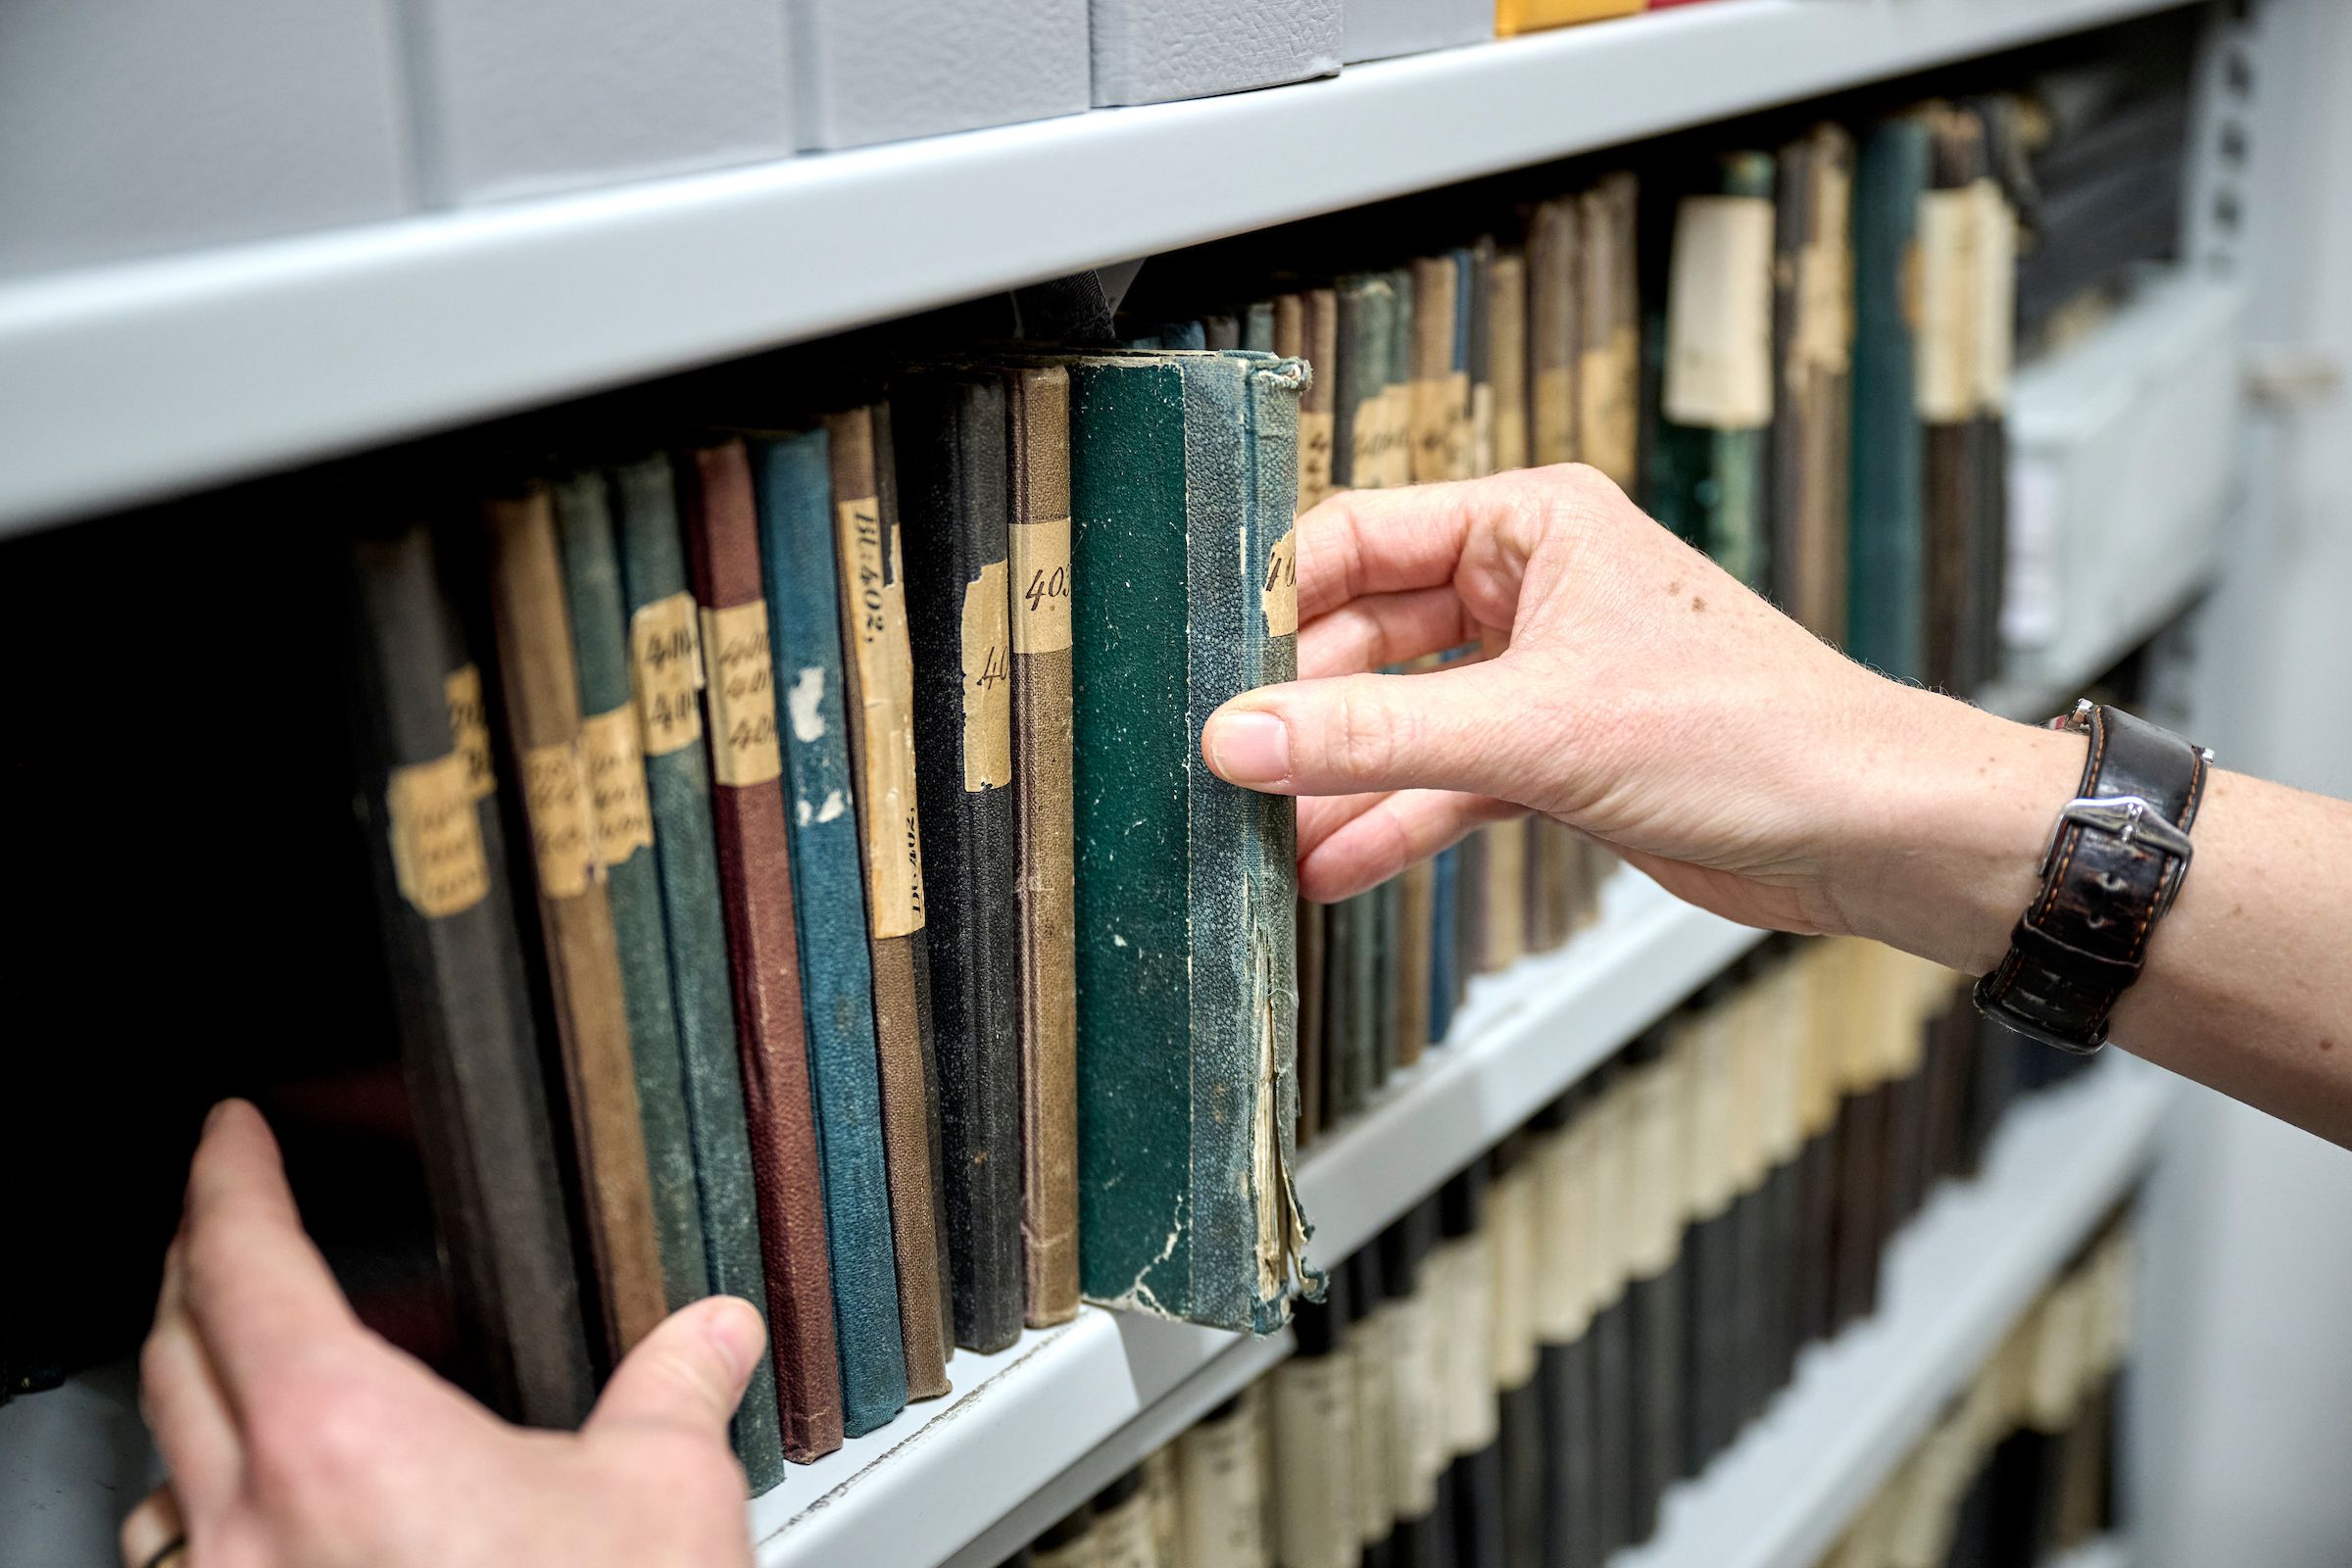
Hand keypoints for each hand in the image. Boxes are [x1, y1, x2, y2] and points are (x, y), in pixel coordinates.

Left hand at [122, 1101, 761, 1567]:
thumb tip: (716, 1332)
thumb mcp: (661, 1496)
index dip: (229, 1180)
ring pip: (158, 1477)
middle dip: (195, 1269)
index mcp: (340, 1439)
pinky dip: (204, 1521)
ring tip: (241, 1379)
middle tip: (230, 1222)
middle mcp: (251, 1527)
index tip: (229, 1135)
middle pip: (172, 1357)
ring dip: (188, 1406)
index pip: (243, 1267)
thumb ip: (677, 1389)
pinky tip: (264, 1528)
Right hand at [1202, 465, 2079, 970]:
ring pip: (1400, 720)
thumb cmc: (1757, 733)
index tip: (1207, 669)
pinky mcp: (1554, 759)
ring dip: (1336, 781)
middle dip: (1299, 708)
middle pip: (1365, 636)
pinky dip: (1390, 825)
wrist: (1869, 833)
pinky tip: (1328, 867)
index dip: (1277, 604)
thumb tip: (1241, 737)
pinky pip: (1442, 784)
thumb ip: (1376, 737)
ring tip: (1256, 836)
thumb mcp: (1539, 729)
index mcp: (1532, 525)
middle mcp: (1531, 588)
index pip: (1358, 538)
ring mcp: (1539, 677)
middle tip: (1223, 768)